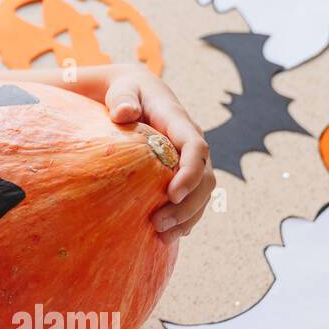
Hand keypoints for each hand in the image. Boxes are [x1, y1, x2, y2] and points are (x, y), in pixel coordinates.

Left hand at [100, 65, 214, 242]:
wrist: (134, 95)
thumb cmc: (126, 93)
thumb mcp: (123, 91)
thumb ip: (123, 99)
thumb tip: (123, 113)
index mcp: (179, 123)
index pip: (196, 148)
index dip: (190, 173)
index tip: (171, 195)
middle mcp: (191, 144)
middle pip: (205, 177)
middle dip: (188, 205)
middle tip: (159, 225)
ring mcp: (190, 161)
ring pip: (202, 194)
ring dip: (187, 217)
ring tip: (162, 237)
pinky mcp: (182, 174)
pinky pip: (193, 199)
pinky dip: (184, 219)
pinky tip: (169, 236)